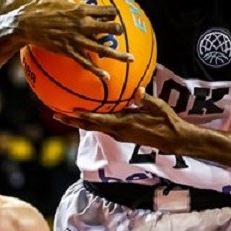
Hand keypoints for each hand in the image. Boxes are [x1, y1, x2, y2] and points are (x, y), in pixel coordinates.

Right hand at [20, 0, 132, 78]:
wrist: (25, 23)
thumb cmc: (41, 4)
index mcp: (82, 9)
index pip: (107, 11)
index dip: (113, 14)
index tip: (114, 16)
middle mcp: (82, 24)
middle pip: (110, 28)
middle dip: (119, 31)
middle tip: (122, 33)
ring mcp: (76, 39)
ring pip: (103, 48)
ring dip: (119, 55)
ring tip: (132, 58)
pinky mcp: (69, 51)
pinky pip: (86, 63)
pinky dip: (96, 71)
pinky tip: (107, 77)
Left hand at [55, 91, 183, 152]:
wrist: (174, 140)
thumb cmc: (168, 122)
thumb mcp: (159, 107)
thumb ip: (146, 99)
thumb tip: (137, 90)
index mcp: (125, 124)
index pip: (99, 120)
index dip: (83, 116)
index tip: (68, 110)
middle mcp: (119, 132)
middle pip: (90, 126)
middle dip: (73, 121)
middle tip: (56, 114)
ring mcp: (120, 135)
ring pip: (95, 128)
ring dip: (80, 122)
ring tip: (66, 114)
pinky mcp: (123, 135)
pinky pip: (104, 128)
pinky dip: (93, 122)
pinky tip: (89, 115)